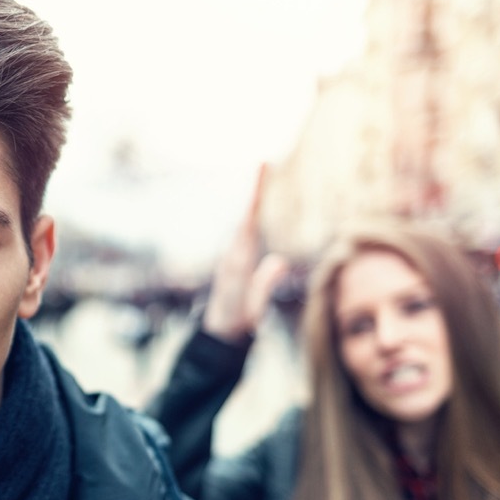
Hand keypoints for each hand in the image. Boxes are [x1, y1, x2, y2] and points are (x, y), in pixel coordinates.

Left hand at [201, 165, 288, 342]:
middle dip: (255, 192)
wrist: (218, 337)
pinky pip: (245, 237)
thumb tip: (281, 260)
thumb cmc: (238, 324)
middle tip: (263, 163)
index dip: (255, 198)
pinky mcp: (234, 266)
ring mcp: (231, 260)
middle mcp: (232, 257)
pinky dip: (251, 221)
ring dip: (253, 204)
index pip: (249, 223)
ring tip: (262, 177)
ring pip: (244, 226)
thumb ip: (265, 284)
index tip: (260, 173)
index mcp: (238, 262)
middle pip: (247, 218)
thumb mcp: (255, 308)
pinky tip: (255, 216)